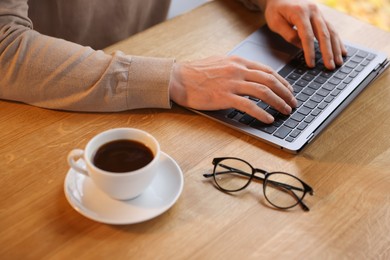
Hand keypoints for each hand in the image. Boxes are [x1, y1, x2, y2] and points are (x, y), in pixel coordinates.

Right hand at [169, 56, 296, 123]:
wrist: (178, 78)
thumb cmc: (196, 72)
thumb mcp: (220, 63)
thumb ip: (236, 68)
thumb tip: (250, 75)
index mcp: (238, 62)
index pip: (267, 70)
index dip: (282, 81)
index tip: (288, 89)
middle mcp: (238, 71)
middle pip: (270, 80)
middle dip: (285, 92)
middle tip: (292, 102)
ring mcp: (232, 84)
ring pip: (263, 92)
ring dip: (278, 102)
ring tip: (286, 110)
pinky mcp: (224, 97)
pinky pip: (249, 106)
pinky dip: (262, 113)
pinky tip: (268, 118)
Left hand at [262, 0, 346, 69]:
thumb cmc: (276, 10)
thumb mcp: (275, 22)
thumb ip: (288, 34)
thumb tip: (302, 47)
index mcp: (300, 12)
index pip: (307, 35)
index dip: (310, 51)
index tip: (311, 64)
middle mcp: (313, 11)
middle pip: (324, 34)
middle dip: (328, 52)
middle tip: (330, 67)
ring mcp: (319, 12)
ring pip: (331, 31)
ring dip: (336, 48)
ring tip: (339, 62)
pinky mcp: (321, 16)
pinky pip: (332, 29)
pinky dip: (337, 41)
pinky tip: (342, 51)